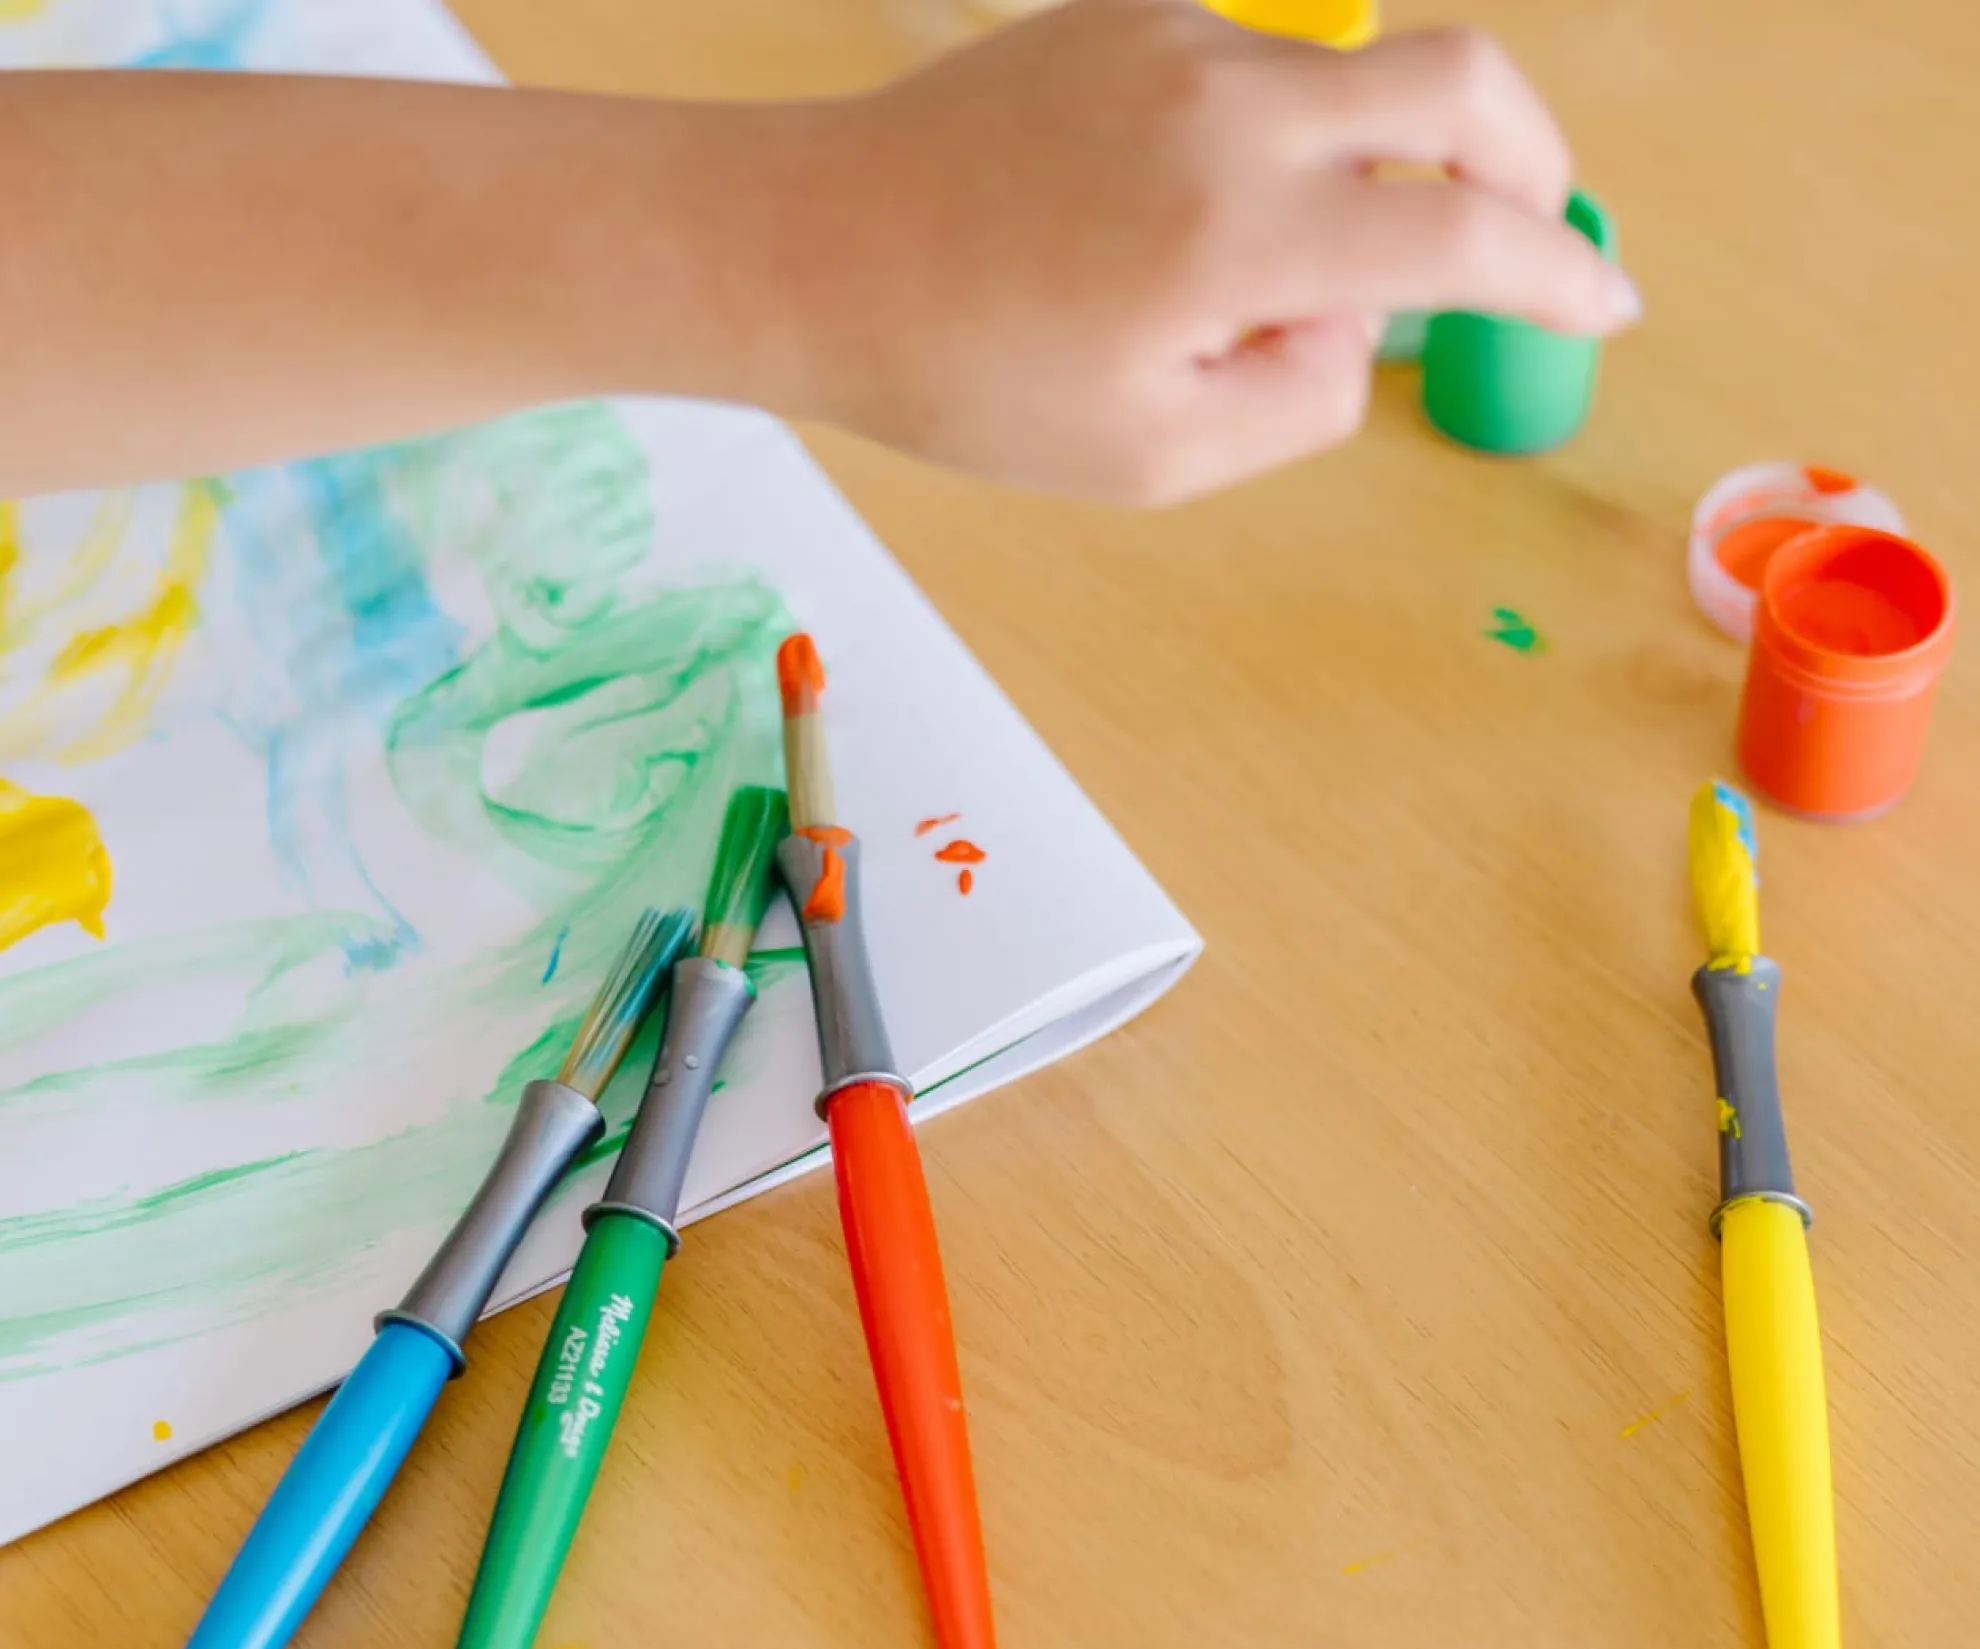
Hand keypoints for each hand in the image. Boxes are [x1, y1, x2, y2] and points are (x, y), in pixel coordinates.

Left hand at [771, 0, 1636, 502]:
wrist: (816, 251)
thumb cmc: (970, 379)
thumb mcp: (1152, 458)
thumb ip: (1298, 406)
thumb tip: (1363, 333)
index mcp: (1242, 234)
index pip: (1468, 241)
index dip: (1561, 279)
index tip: (1606, 305)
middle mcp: (1233, 106)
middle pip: (1463, 81)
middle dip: (1532, 159)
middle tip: (1532, 233)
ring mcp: (1182, 40)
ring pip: (1353, 84)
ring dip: (1370, 172)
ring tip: (1262, 285)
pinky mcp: (1131, 14)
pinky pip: (1261, 75)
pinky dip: (1279, 147)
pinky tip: (1188, 227)